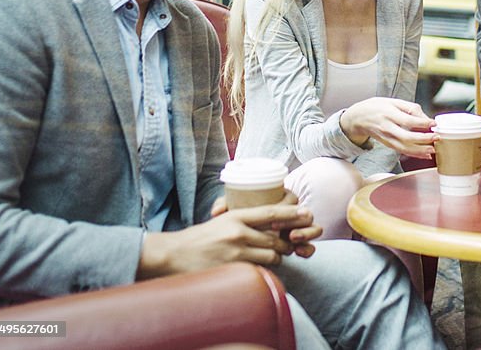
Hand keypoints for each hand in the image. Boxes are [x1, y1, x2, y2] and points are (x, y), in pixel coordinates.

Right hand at [139, 191, 320, 278]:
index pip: (271, 212)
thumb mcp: (221, 221)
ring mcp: (236, 251)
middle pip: (276, 237)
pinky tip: (259, 268)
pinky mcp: (233, 268)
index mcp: (236, 216)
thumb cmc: (199, 238)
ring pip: (272, 255)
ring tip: (271, 257)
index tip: (307, 212)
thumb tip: (271, 219)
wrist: (172, 255)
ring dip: (277, 258)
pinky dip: (264, 270)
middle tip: (288, 245)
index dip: (292, 213)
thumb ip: (244, 220)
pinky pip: (260, 269)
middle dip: (286, 243)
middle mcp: (238, 231)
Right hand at [340, 97, 436, 158]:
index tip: (434, 123)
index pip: (408, 120)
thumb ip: (410, 108)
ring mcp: (386, 138)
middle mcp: (387, 128)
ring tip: (433, 149)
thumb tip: (426, 117)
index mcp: (389, 114)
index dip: (422, 123)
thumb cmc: (377, 107)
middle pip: (406, 137)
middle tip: (436, 137)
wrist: (358, 118)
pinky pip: (401, 151)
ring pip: (404, 148)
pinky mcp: (387, 144)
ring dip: (420, 151)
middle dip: (423, 139)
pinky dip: (414, 154)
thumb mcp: (393, 101)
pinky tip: (425, 154)